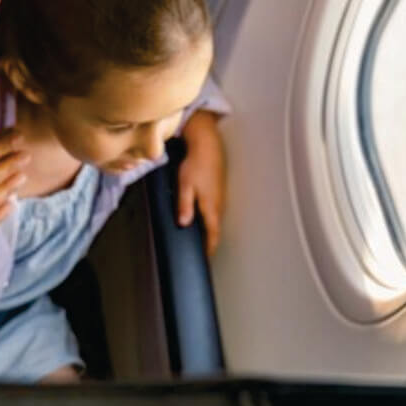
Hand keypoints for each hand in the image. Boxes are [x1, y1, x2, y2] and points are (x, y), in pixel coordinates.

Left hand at [176, 110, 225, 254]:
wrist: (208, 146)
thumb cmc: (196, 164)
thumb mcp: (185, 185)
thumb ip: (184, 205)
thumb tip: (184, 223)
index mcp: (211, 206)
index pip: (213, 234)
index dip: (210, 249)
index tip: (205, 260)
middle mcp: (219, 204)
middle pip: (215, 229)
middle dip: (210, 242)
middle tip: (203, 253)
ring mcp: (221, 197)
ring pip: (216, 219)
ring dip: (210, 230)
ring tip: (202, 240)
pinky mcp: (218, 190)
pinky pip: (215, 210)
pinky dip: (210, 219)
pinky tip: (202, 218)